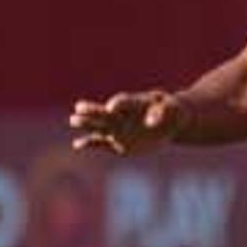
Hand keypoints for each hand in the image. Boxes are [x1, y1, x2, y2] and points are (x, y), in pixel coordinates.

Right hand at [69, 89, 183, 154]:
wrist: (170, 122)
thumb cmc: (172, 110)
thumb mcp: (173, 109)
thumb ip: (163, 113)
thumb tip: (150, 123)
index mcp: (135, 103)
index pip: (123, 102)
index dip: (117, 104)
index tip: (110, 108)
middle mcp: (121, 115)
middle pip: (104, 112)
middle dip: (92, 110)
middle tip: (79, 108)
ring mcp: (117, 129)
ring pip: (98, 126)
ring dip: (86, 123)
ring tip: (73, 120)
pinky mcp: (117, 142)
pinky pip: (100, 143)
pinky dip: (89, 144)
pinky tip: (77, 145)